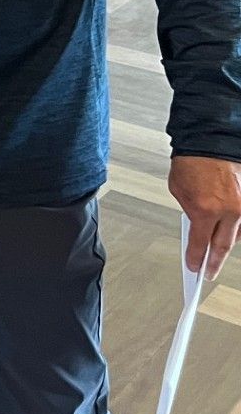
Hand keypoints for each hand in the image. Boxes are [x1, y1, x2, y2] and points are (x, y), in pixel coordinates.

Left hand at [171, 155, 240, 278]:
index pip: (200, 243)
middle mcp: (228, 210)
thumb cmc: (190, 162)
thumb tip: (197, 225)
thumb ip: (189, 210)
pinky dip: (236, 230)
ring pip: (237, 235)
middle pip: (223, 246)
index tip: (193, 267)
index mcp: (206, 209)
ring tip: (217, 254)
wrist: (208, 141)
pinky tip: (229, 235)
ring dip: (226, 245)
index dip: (196, 257)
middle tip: (208, 272)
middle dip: (214, 261)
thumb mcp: (179, 190)